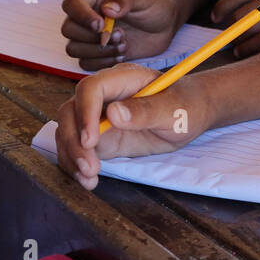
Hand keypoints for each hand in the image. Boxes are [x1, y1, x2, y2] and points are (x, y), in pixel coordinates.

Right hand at [54, 64, 209, 189]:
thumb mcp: (174, 110)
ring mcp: (98, 116)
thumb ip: (146, 111)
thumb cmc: (187, 105)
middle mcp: (105, 95)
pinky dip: (75, 164)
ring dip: (72, 156)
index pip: (91, 88)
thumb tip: (113, 113)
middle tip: (89, 167)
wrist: (191, 114)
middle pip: (71, 111)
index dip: (85, 112)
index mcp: (123, 79)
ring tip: (89, 178)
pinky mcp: (99, 136)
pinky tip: (88, 180)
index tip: (91, 139)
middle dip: (73, 140)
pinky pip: (77, 148)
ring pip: (68, 131)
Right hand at [60, 0, 179, 70]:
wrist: (164, 24)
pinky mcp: (96, 54)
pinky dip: (103, 62)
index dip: (81, 16)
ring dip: (99, 51)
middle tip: (121, 35)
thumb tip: (107, 9)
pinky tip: (122, 54)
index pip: (71, 4)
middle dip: (93, 37)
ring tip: (124, 44)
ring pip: (73, 49)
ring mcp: (89, 36)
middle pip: (68, 29)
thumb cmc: (153, 4)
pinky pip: (85, 63)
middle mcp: (86, 16)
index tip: (101, 25)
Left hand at [210, 0, 259, 57]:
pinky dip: (247, 49)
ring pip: (249, 29)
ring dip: (237, 40)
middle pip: (242, 12)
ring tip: (235, 45)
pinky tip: (243, 52)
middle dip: (231, 26)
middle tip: (228, 34)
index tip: (214, 16)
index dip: (222, 5)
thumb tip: (230, 14)